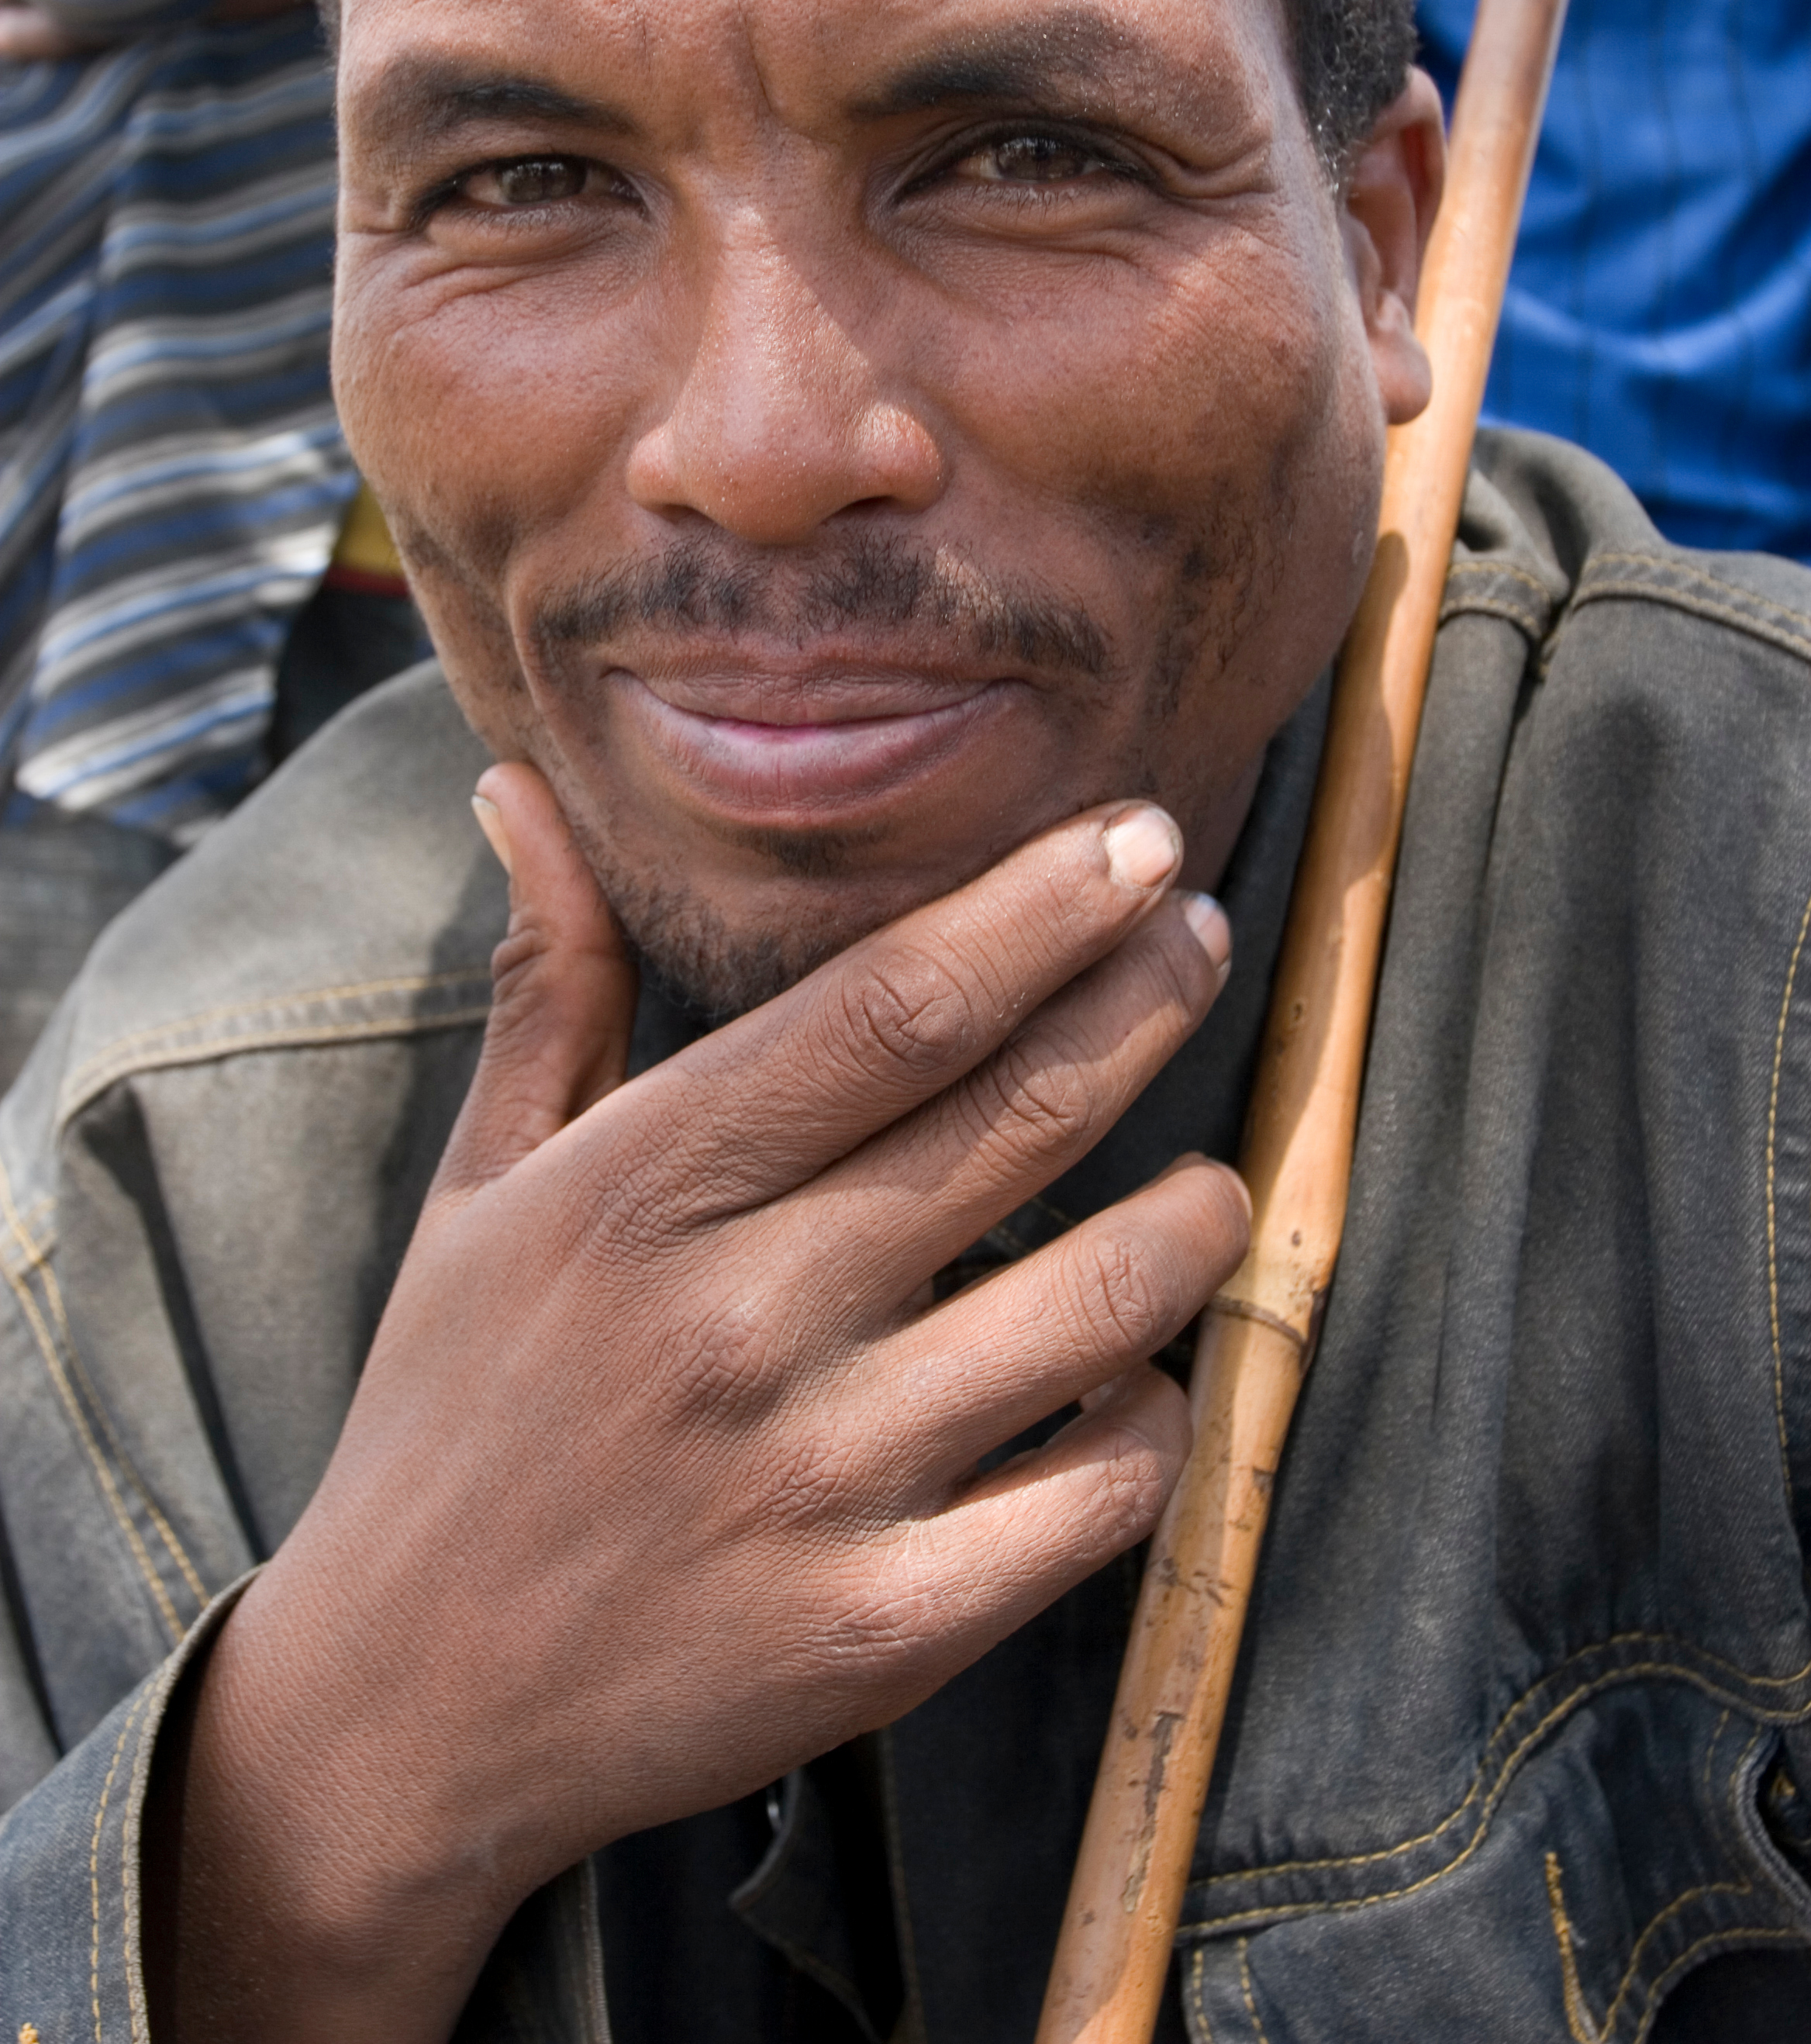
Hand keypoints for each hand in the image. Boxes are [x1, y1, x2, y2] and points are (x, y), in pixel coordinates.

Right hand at [147, 769, 1244, 2042]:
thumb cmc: (453, 1412)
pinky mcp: (884, 1631)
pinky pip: (1106, 1492)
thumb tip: (522, 785)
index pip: (892, 1007)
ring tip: (1213, 1174)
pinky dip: (1159, 1415)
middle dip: (1147, 994)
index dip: (1041, 907)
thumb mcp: (478, 1186)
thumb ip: (548, 983)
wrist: (403, 1710)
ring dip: (1198, 1212)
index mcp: (640, 1189)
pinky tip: (1142, 1374)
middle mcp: (738, 1320)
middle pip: (1017, 1116)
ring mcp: (821, 1482)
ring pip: (1106, 1301)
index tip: (1139, 837)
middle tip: (1201, 931)